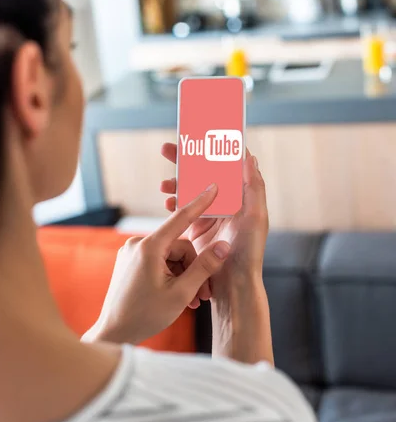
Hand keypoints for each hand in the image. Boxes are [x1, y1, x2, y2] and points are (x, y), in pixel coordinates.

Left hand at [82, 184, 229, 345]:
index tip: (213, 187)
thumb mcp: (181, 293)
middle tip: (203, 295)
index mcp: (149, 247)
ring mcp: (132, 252)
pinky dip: (171, 275)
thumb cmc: (144, 316)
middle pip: (179, 246)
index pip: (181, 218)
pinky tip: (177, 296)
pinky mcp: (130, 261)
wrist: (113, 334)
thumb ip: (204, 267)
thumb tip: (223, 246)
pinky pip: (159, 261)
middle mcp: (138, 244)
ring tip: (190, 301)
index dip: (200, 203)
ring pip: (171, 256)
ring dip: (184, 276)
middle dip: (194, 268)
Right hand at [161, 144, 267, 278]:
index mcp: (240, 195)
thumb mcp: (256, 217)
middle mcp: (225, 202)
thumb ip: (254, 187)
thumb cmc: (250, 252)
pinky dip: (174, 203)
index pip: (223, 165)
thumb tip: (249, 156)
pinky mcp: (197, 228)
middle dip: (185, 160)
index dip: (209, 149)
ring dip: (176, 183)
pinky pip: (183, 209)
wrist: (233, 285)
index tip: (195, 136)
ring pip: (190, 190)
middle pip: (203, 173)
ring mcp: (210, 215)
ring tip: (164, 185)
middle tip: (167, 149)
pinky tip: (167, 202)